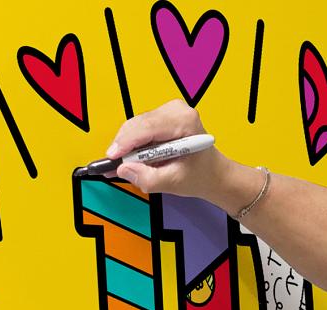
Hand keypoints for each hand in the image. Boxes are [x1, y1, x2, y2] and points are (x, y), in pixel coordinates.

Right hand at [107, 100, 250, 212]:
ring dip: (128, 146)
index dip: (127, 142)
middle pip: (138, 125)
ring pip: (135, 126)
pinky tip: (133, 158)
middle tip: (113, 166)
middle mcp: (177, 110)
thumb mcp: (175, 183)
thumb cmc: (200, 175)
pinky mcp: (162, 115)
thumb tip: (124, 169)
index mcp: (186, 122)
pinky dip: (133, 143)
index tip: (112, 157)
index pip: (148, 128)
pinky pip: (139, 128)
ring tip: (126, 165)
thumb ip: (149, 178)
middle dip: (124, 146)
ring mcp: (169, 110)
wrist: (213, 173)